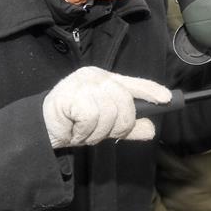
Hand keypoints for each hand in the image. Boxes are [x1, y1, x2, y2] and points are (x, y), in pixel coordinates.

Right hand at [42, 66, 171, 148]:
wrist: (43, 128)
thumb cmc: (74, 123)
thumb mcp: (106, 126)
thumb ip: (128, 128)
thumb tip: (151, 130)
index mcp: (105, 80)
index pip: (133, 82)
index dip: (151, 90)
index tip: (167, 99)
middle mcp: (95, 77)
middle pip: (125, 102)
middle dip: (119, 125)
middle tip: (102, 133)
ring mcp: (83, 84)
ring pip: (110, 112)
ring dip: (98, 132)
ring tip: (85, 131)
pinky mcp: (71, 94)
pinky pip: (92, 117)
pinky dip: (85, 131)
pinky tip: (76, 129)